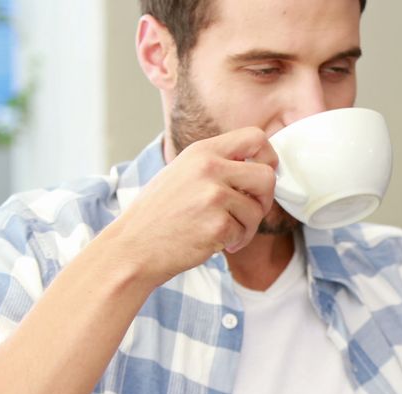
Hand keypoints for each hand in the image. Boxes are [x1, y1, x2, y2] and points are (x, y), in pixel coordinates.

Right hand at [102, 127, 278, 284]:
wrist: (132, 246)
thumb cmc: (158, 214)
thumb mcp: (183, 173)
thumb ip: (216, 165)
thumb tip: (257, 164)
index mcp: (202, 151)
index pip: (255, 137)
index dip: (269, 157)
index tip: (263, 174)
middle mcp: (209, 168)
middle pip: (267, 176)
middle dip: (264, 199)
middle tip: (249, 213)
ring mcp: (213, 196)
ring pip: (257, 210)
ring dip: (247, 227)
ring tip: (223, 232)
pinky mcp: (217, 224)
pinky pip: (245, 233)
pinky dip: (235, 242)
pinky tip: (213, 243)